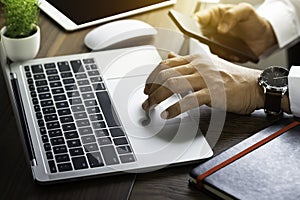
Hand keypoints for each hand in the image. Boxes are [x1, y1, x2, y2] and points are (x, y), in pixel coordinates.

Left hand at [142, 53, 264, 118]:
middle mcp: (199, 67)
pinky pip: (188, 100)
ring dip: (157, 97)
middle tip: (146, 99)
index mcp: (196, 60)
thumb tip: (170, 57)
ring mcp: (205, 79)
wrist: (255, 85)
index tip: (147, 86)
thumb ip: (187, 62)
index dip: (152, 76)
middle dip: (151, 88)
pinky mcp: (213, 93)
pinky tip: (167, 114)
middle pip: (166, 74)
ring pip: (173, 84)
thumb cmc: (233, 78)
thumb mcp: (207, 64)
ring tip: (151, 106)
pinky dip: (174, 108)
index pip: (166, 64)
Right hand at [195, 3, 276, 61]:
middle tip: (215, 41)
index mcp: (214, 16)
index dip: (193, 24)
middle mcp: (212, 30)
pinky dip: (228, 56)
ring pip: (210, 48)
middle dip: (206, 40)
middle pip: (199, 36)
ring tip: (232, 48)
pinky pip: (220, 57)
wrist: (264, 36)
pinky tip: (237, 53)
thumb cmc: (253, 20)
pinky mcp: (222, 53)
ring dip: (220, 49)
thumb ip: (232, 15)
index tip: (195, 28)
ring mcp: (216, 43)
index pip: (198, 19)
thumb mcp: (245, 11)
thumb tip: (220, 29)